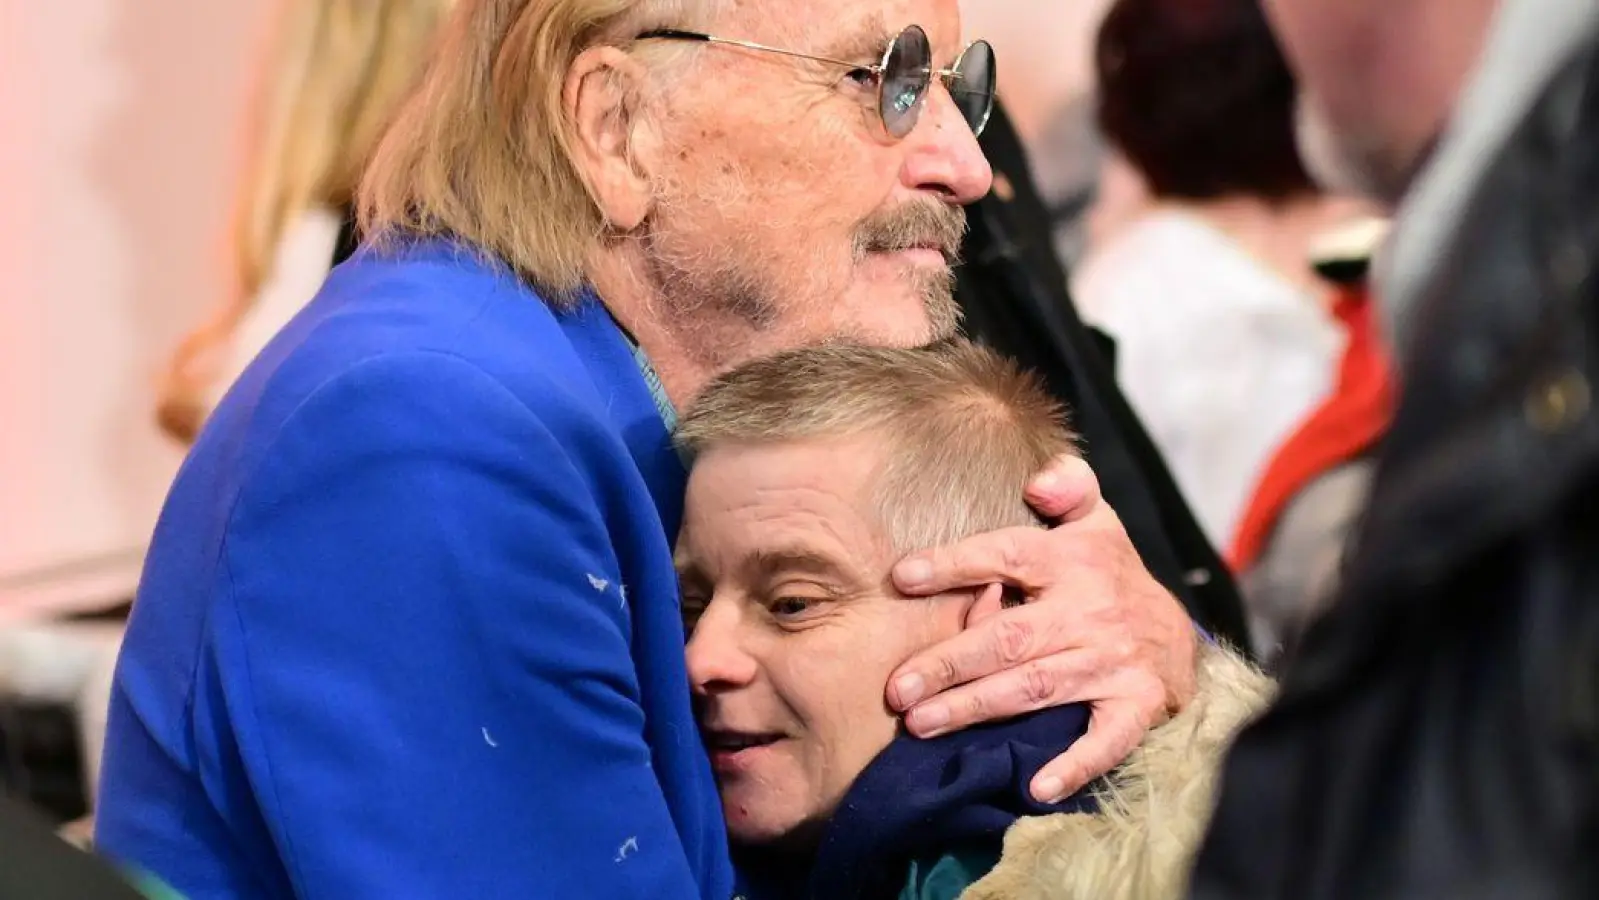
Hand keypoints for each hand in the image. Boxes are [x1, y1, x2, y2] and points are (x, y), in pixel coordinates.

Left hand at [886, 455, 1197, 802]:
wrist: (1179, 634)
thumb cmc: (1111, 574)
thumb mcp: (1096, 519)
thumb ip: (1069, 487)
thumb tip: (1041, 481)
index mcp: (1072, 560)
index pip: (1007, 556)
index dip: (956, 564)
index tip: (902, 577)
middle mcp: (1090, 611)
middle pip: (1009, 638)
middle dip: (950, 664)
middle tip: (897, 689)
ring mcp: (1113, 661)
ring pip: (1034, 687)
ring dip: (976, 708)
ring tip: (921, 724)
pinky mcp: (1136, 705)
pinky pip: (1104, 739)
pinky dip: (1073, 764)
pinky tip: (1032, 786)